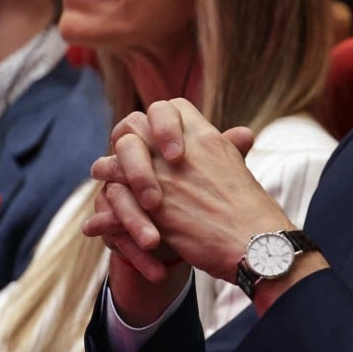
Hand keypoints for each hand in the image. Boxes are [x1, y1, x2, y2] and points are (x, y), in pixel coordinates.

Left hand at [87, 99, 289, 280]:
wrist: (256, 243)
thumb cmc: (252, 211)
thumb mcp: (240, 168)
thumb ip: (229, 148)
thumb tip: (241, 134)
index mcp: (205, 137)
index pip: (167, 108)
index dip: (155, 121)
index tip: (155, 139)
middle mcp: (182, 151)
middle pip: (135, 125)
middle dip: (123, 140)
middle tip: (119, 155)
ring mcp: (165, 178)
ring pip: (118, 159)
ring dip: (107, 169)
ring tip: (103, 176)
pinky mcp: (154, 210)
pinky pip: (116, 200)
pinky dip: (104, 215)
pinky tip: (96, 222)